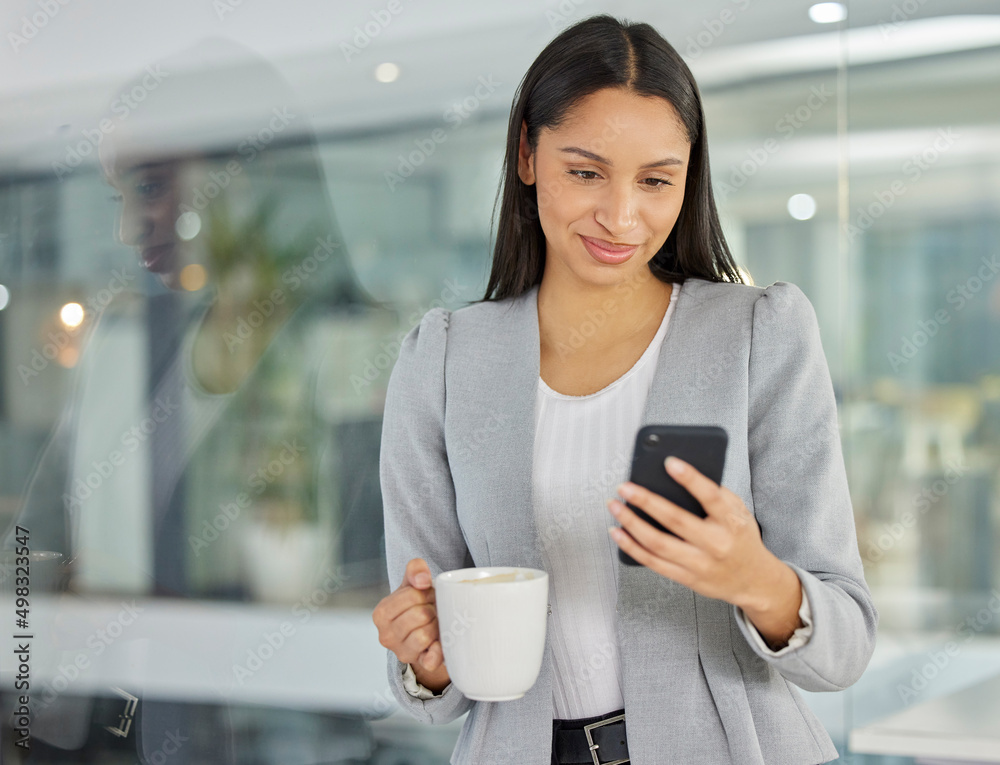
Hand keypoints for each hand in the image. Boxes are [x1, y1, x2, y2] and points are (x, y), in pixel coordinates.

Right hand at [372, 558, 449, 689]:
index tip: (428, 595)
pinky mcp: (420, 664)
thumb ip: (415, 570)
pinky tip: (440, 642)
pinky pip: (431, 660)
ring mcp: (402, 652)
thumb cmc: (416, 604)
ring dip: (437, 625)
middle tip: (434, 608)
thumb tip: (422, 580)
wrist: (423, 629)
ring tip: (436, 621)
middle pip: (420, 615)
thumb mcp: (412, 583)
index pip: (411, 596)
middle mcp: (386, 636)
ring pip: (425, 635)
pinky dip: (439, 651)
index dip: (426, 592)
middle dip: (432, 608)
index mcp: (381, 614)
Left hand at [606, 457, 802, 646]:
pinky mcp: (686, 578)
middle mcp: (716, 544)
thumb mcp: (739, 511)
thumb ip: (716, 495)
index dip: (690, 479)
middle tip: (625, 486)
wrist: (754, 581)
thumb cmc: (741, 538)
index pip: (711, 497)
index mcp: (732, 522)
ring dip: (631, 523)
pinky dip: (631, 547)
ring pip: (658, 543)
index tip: (669, 462)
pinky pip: (653, 562)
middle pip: (676, 521)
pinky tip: (617, 532)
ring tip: (614, 506)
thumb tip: (678, 474)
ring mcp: (700, 564)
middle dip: (646, 501)